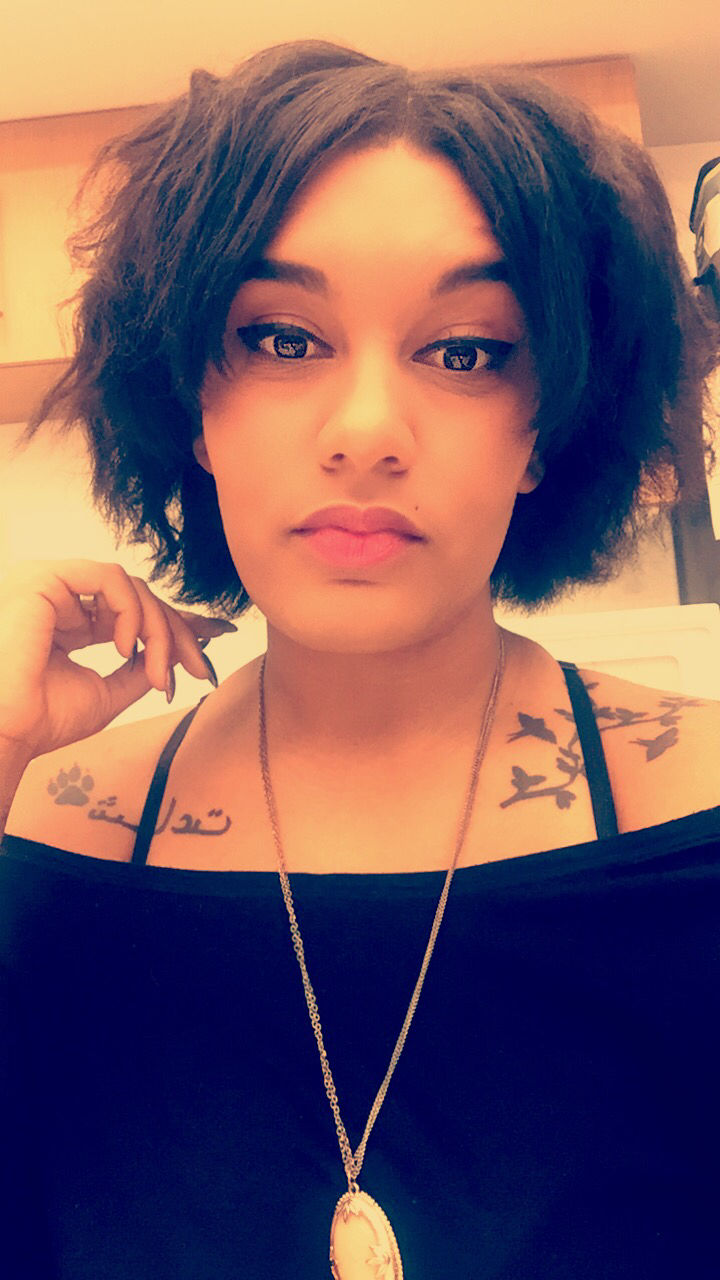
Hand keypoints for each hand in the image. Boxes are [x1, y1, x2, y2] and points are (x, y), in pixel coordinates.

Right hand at [0, 559, 235, 760]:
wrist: (5, 730)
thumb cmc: (41, 719)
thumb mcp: (107, 692)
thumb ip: (140, 667)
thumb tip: (178, 652)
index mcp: (68, 621)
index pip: (131, 609)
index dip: (173, 623)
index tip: (213, 640)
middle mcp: (59, 598)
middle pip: (138, 597)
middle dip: (176, 632)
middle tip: (199, 667)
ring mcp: (52, 585)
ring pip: (130, 587)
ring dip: (157, 628)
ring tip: (156, 671)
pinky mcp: (46, 577)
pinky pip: (110, 578)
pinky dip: (131, 610)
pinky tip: (127, 645)